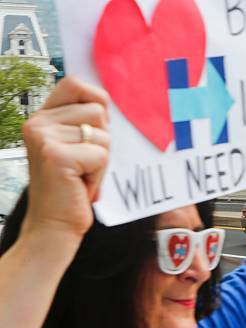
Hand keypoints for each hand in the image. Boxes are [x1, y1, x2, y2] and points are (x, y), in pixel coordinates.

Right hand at [21, 76, 110, 238]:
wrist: (54, 224)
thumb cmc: (71, 186)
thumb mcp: (77, 146)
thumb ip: (85, 122)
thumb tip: (106, 100)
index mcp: (42, 117)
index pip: (75, 83)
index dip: (96, 99)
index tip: (97, 125)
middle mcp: (38, 123)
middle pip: (97, 111)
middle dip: (102, 140)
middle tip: (85, 163)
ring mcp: (44, 138)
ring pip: (103, 135)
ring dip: (101, 160)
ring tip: (82, 175)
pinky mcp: (56, 156)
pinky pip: (101, 155)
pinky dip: (98, 174)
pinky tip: (81, 184)